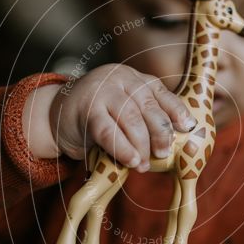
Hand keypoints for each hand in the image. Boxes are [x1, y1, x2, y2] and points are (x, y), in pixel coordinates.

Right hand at [49, 64, 196, 172]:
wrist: (56, 113)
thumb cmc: (98, 116)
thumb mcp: (123, 109)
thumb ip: (145, 118)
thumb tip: (173, 144)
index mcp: (135, 78)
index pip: (161, 93)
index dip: (177, 111)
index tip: (187, 128)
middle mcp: (120, 79)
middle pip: (148, 106)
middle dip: (160, 132)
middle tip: (164, 154)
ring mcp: (102, 91)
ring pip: (130, 118)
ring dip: (141, 145)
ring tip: (144, 165)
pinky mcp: (86, 108)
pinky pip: (108, 130)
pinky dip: (122, 148)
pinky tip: (131, 161)